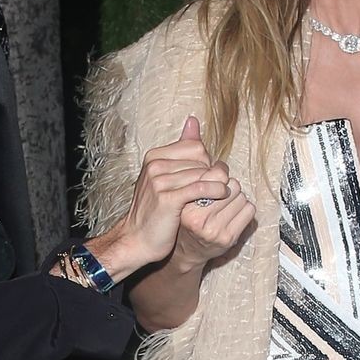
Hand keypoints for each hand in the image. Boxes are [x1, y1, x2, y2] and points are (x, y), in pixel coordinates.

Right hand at [105, 115, 252, 273]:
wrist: (137, 239)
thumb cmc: (154, 210)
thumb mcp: (164, 176)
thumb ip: (180, 150)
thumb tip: (193, 120)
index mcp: (154, 157)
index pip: (195, 147)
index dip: (207, 161)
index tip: (208, 176)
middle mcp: (155, 166)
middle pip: (201, 160)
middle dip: (213, 173)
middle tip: (218, 187)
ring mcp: (159, 181)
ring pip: (203, 174)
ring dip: (218, 183)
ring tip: (223, 192)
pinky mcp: (168, 198)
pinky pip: (201, 188)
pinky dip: (216, 190)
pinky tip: (221, 195)